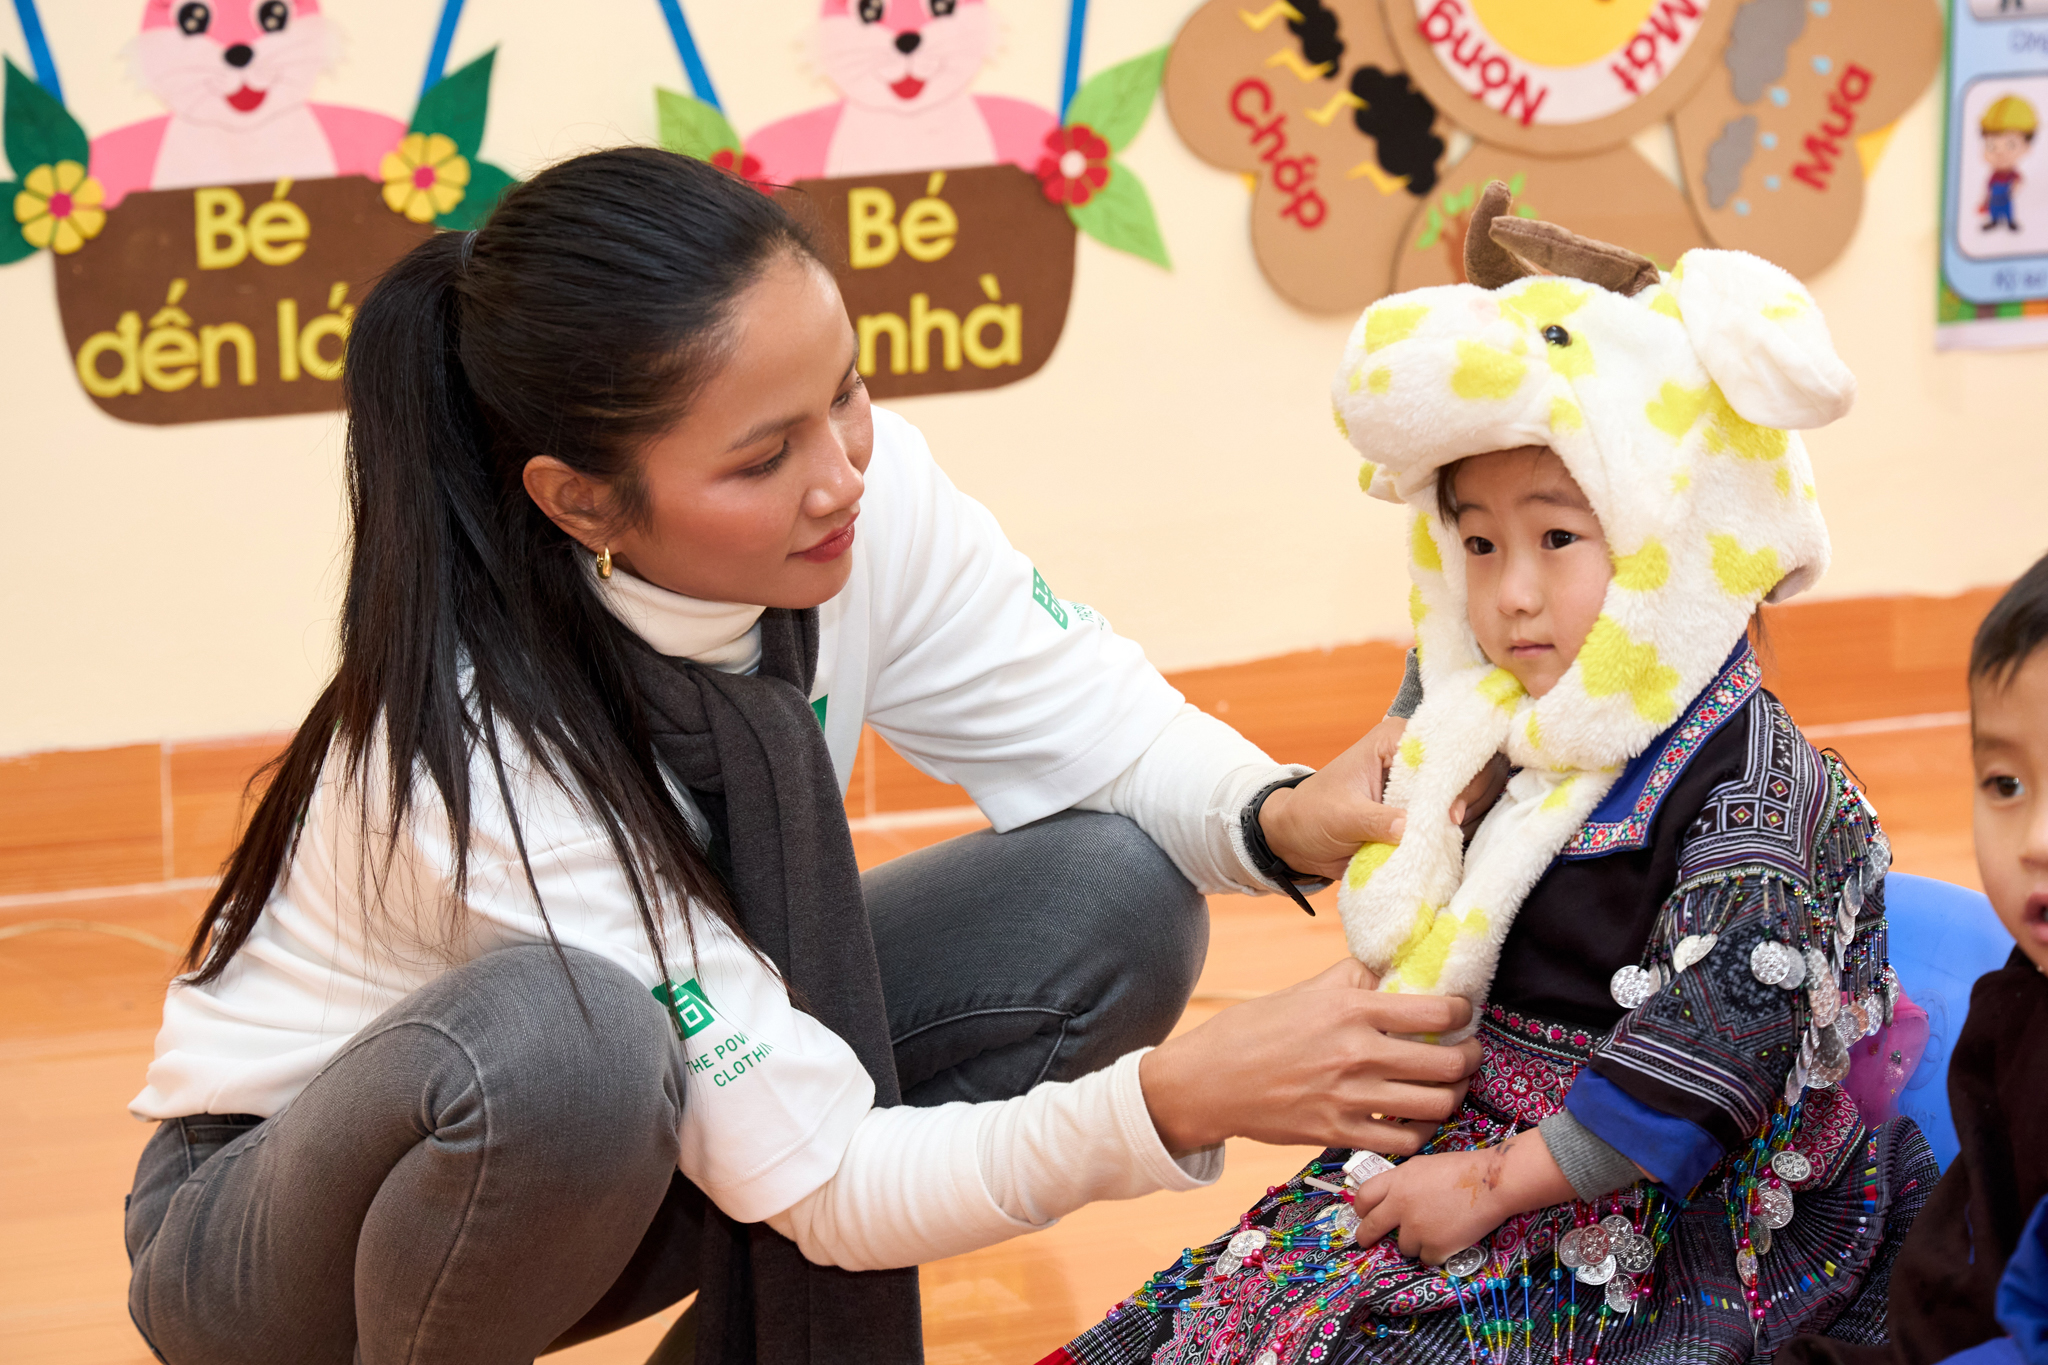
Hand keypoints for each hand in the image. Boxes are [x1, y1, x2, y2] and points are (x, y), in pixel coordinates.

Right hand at [1139, 959, 1482, 1155]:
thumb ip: (1351, 980)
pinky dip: (1420, 1131)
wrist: (1208, 1082)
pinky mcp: (1339, 1133)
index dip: (1461, 1012)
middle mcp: (1357, 1054)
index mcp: (1350, 1010)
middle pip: (1447, 1062)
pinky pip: (1403, 1140)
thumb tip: (1391, 970)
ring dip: (1453, 1095)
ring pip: (1434, 1105)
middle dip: (1469, 1057)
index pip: (1435, 1011)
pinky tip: (1416, 1119)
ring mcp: (1350, 1098)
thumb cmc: (1252, 1031)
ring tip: (1450, 1086)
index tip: (1462, 1012)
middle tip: (1468, 1052)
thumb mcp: (1303, 991)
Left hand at [1260, 723, 1515, 879]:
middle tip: (1450, 825)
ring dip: (1461, 818)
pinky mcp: (1423, 809)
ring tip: (1444, 836)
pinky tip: (1445, 843)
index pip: (1445, 745)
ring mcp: (1422, 784)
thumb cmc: (1312, 815)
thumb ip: (1376, 821)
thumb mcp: (1341, 817)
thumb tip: (1409, 828)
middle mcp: (1414, 756)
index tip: (1450, 811)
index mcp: (1394, 740)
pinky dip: (1453, 832)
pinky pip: (1452, 817)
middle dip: (1466, 798)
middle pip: (1467, 768)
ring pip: (1466, 794)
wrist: (1297, 839)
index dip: (1457, 776)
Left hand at [1349, 1129, 1575, 1264]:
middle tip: (1367, 1242)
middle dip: (1366, 1237)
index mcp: (1397, 1181)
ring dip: (1414, 1242)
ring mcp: (1416, 1229)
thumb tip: (1391, 1198)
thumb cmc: (1462, 1168)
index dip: (1361, 1209)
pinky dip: (1435, 1253)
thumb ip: (1402, 1182)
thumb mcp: (1422, 1166)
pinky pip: (1426, 1258)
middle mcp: (1400, 1206)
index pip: (1363, 1197)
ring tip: (1434, 1230)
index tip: (1363, 1215)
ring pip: (1403, 1246)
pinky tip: (1448, 1240)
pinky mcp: (1435, 1248)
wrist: (1491, 1183)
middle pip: (1371, 1228)